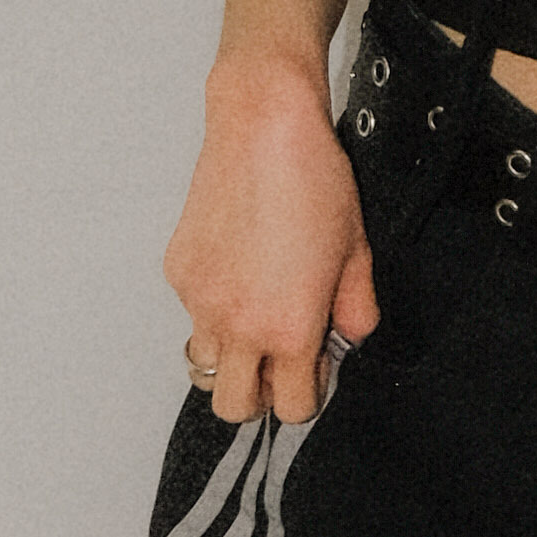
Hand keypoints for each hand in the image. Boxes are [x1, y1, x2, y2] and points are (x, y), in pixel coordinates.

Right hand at [166, 52, 378, 422]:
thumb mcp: (357, 253)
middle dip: (261, 394)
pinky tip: (238, 270)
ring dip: (231, 357)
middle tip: (280, 360)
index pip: (293, 408)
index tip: (315, 368)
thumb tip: (348, 336)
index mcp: (289, 329)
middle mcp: (238, 324)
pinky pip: (192, 315)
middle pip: (235, 407)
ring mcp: (200, 301)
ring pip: (205, 366)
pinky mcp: (179, 274)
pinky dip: (212, 308)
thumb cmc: (313, 181)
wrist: (264, 128)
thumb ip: (356, 310)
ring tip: (255, 318)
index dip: (309, 393)